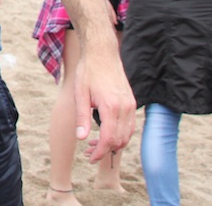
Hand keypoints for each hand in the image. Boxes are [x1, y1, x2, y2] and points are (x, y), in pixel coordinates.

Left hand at [74, 41, 135, 162]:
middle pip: (120, 140)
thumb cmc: (88, 71)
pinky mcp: (131, 102)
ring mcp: (130, 105)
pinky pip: (130, 125)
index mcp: (111, 107)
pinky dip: (120, 134)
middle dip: (105, 150)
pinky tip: (107, 133)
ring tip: (96, 144)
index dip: (100, 152)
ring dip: (114, 144)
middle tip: (89, 152)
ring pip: (127, 135)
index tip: (90, 158)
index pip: (110, 139)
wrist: (102, 53)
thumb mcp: (80, 94)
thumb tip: (81, 138)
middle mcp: (125, 108)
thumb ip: (81, 117)